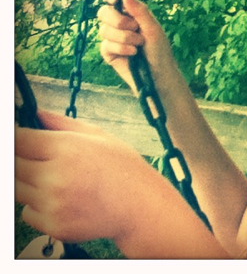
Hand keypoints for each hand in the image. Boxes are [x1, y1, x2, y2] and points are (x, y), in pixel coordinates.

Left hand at [15, 110, 172, 244]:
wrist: (139, 204)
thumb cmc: (122, 166)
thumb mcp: (97, 134)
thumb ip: (61, 123)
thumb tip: (35, 113)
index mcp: (65, 148)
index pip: (19, 140)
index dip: (17, 138)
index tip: (21, 140)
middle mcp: (54, 176)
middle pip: (13, 166)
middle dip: (23, 161)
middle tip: (42, 160)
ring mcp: (51, 204)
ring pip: (17, 191)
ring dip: (29, 183)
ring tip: (59, 180)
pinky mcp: (52, 226)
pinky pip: (27, 213)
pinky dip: (38, 206)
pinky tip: (63, 199)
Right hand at [97, 0, 178, 93]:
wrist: (158, 73)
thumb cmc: (159, 49)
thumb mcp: (152, 27)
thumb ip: (139, 11)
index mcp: (130, 13)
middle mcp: (118, 23)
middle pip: (103, 12)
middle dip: (118, 20)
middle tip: (135, 27)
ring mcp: (111, 38)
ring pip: (104, 30)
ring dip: (125, 37)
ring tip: (139, 44)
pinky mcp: (108, 52)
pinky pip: (106, 45)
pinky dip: (122, 48)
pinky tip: (133, 53)